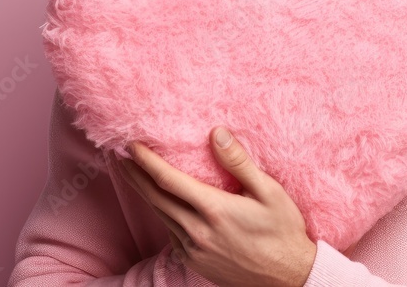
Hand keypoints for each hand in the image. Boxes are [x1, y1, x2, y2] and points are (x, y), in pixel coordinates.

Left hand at [117, 127, 317, 286]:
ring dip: (144, 193)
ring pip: (161, 216)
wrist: (288, 276)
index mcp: (214, 210)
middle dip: (135, 175)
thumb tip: (216, 133)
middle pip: (156, 198)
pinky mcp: (194, 261)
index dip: (147, 161)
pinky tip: (162, 204)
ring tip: (134, 175)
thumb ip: (239, 162)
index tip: (132, 144)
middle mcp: (197, 231)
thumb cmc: (282, 230)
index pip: (169, 180)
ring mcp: (194, 249)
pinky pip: (171, 233)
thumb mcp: (269, 191)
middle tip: (118, 156)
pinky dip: (162, 214)